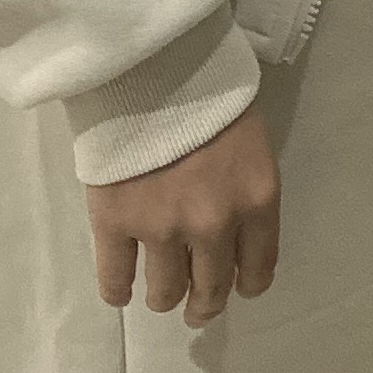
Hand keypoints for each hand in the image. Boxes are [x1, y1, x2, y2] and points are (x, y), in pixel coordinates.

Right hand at [86, 107, 280, 325]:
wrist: (154, 64)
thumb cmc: (211, 93)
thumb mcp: (251, 143)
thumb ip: (246, 194)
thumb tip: (235, 234)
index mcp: (256, 202)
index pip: (258, 271)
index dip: (244, 285)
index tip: (233, 286)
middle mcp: (214, 226)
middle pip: (211, 290)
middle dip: (204, 305)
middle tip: (197, 307)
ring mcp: (161, 229)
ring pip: (165, 293)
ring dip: (164, 298)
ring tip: (160, 294)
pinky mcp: (115, 223)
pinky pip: (114, 280)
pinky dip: (117, 292)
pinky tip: (120, 290)